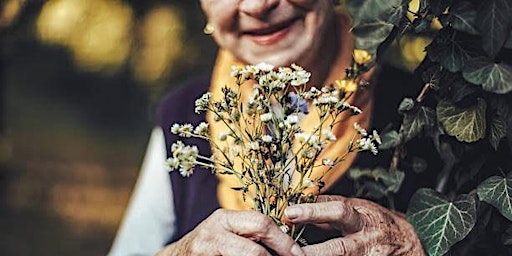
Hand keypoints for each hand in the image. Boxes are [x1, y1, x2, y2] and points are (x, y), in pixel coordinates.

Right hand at [155, 209, 304, 255]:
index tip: (298, 254)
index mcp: (225, 218)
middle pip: (254, 250)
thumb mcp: (228, 231)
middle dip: (277, 255)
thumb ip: (251, 232)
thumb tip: (289, 244)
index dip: (284, 241)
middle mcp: (214, 233)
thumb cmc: (210, 244)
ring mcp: (206, 251)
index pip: (261, 223)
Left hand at [283, 195, 424, 255]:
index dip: (313, 212)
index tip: (289, 212)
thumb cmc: (376, 222)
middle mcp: (366, 241)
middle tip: (290, 251)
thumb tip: (299, 200)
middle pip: (338, 249)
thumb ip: (328, 207)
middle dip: (313, 252)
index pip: (337, 211)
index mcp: (362, 218)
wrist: (410, 244)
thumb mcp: (357, 208)